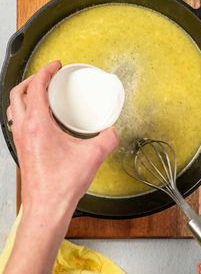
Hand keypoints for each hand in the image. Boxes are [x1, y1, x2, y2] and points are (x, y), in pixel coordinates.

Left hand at [7, 61, 118, 228]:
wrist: (46, 208)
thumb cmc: (61, 185)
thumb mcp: (93, 156)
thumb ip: (108, 139)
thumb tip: (113, 131)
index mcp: (37, 124)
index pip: (35, 87)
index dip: (45, 71)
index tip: (55, 66)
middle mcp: (24, 129)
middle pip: (18, 93)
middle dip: (32, 79)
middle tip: (47, 76)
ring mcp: (20, 139)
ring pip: (14, 107)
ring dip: (25, 95)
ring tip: (41, 93)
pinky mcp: (21, 149)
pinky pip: (17, 121)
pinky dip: (25, 111)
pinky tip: (40, 119)